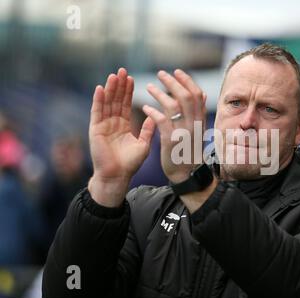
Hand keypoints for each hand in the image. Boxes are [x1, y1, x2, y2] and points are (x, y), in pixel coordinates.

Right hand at [88, 68, 155, 206]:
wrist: (117, 176)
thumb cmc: (130, 164)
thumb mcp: (143, 144)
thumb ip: (148, 130)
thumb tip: (155, 116)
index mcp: (123, 126)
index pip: (126, 104)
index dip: (128, 92)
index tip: (132, 78)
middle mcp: (112, 123)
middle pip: (116, 100)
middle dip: (119, 86)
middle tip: (123, 70)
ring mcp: (103, 125)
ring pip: (106, 103)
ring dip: (110, 89)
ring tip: (114, 75)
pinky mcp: (95, 129)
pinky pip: (97, 112)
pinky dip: (98, 100)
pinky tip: (100, 88)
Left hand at [143, 69, 205, 183]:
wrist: (188, 175)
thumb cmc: (190, 151)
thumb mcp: (198, 130)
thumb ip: (199, 112)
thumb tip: (203, 94)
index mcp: (201, 120)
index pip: (197, 94)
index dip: (187, 80)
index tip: (177, 72)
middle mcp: (194, 124)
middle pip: (186, 96)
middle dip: (172, 82)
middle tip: (160, 74)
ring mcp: (184, 132)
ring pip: (173, 106)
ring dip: (159, 93)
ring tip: (148, 87)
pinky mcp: (172, 141)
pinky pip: (161, 121)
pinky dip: (152, 111)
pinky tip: (145, 108)